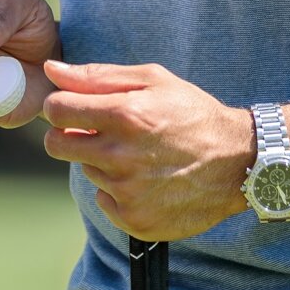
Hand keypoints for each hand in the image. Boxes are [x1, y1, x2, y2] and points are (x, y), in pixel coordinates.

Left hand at [40, 60, 254, 240]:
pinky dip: (117, 191)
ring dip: (102, 161)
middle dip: (69, 134)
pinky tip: (145, 180)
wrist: (238, 163)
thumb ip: (96, 76)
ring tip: (139, 155)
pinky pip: (104, 200)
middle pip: (56, 145)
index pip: (55, 109)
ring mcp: (128, 192)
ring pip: (86, 170)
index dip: (61, 105)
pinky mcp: (135, 219)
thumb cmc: (192, 113)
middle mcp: (122, 157)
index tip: (75, 108)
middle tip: (98, 133)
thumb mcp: (152, 80)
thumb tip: (51, 69)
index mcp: (124, 115)